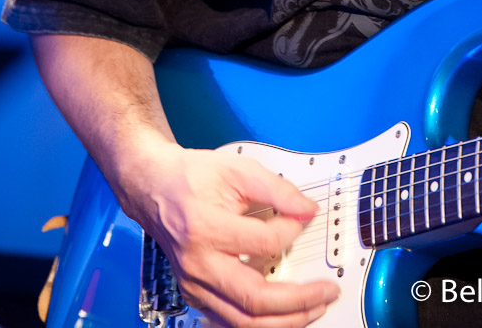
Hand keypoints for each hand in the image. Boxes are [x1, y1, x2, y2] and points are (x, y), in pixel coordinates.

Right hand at [125, 142, 339, 327]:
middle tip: (326, 292)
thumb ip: (277, 189)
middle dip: (298, 302)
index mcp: (206, 229)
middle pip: (254, 299)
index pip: (264, 243)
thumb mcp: (238, 169)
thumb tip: (307, 211)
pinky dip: (260, 322)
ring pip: (243, 321)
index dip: (292, 231)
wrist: (155, 188)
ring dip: (285, 321)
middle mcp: (198, 264)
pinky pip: (230, 320)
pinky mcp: (195, 294)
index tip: (304, 219)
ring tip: (313, 308)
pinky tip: (283, 314)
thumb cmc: (193, 177)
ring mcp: (194, 285)